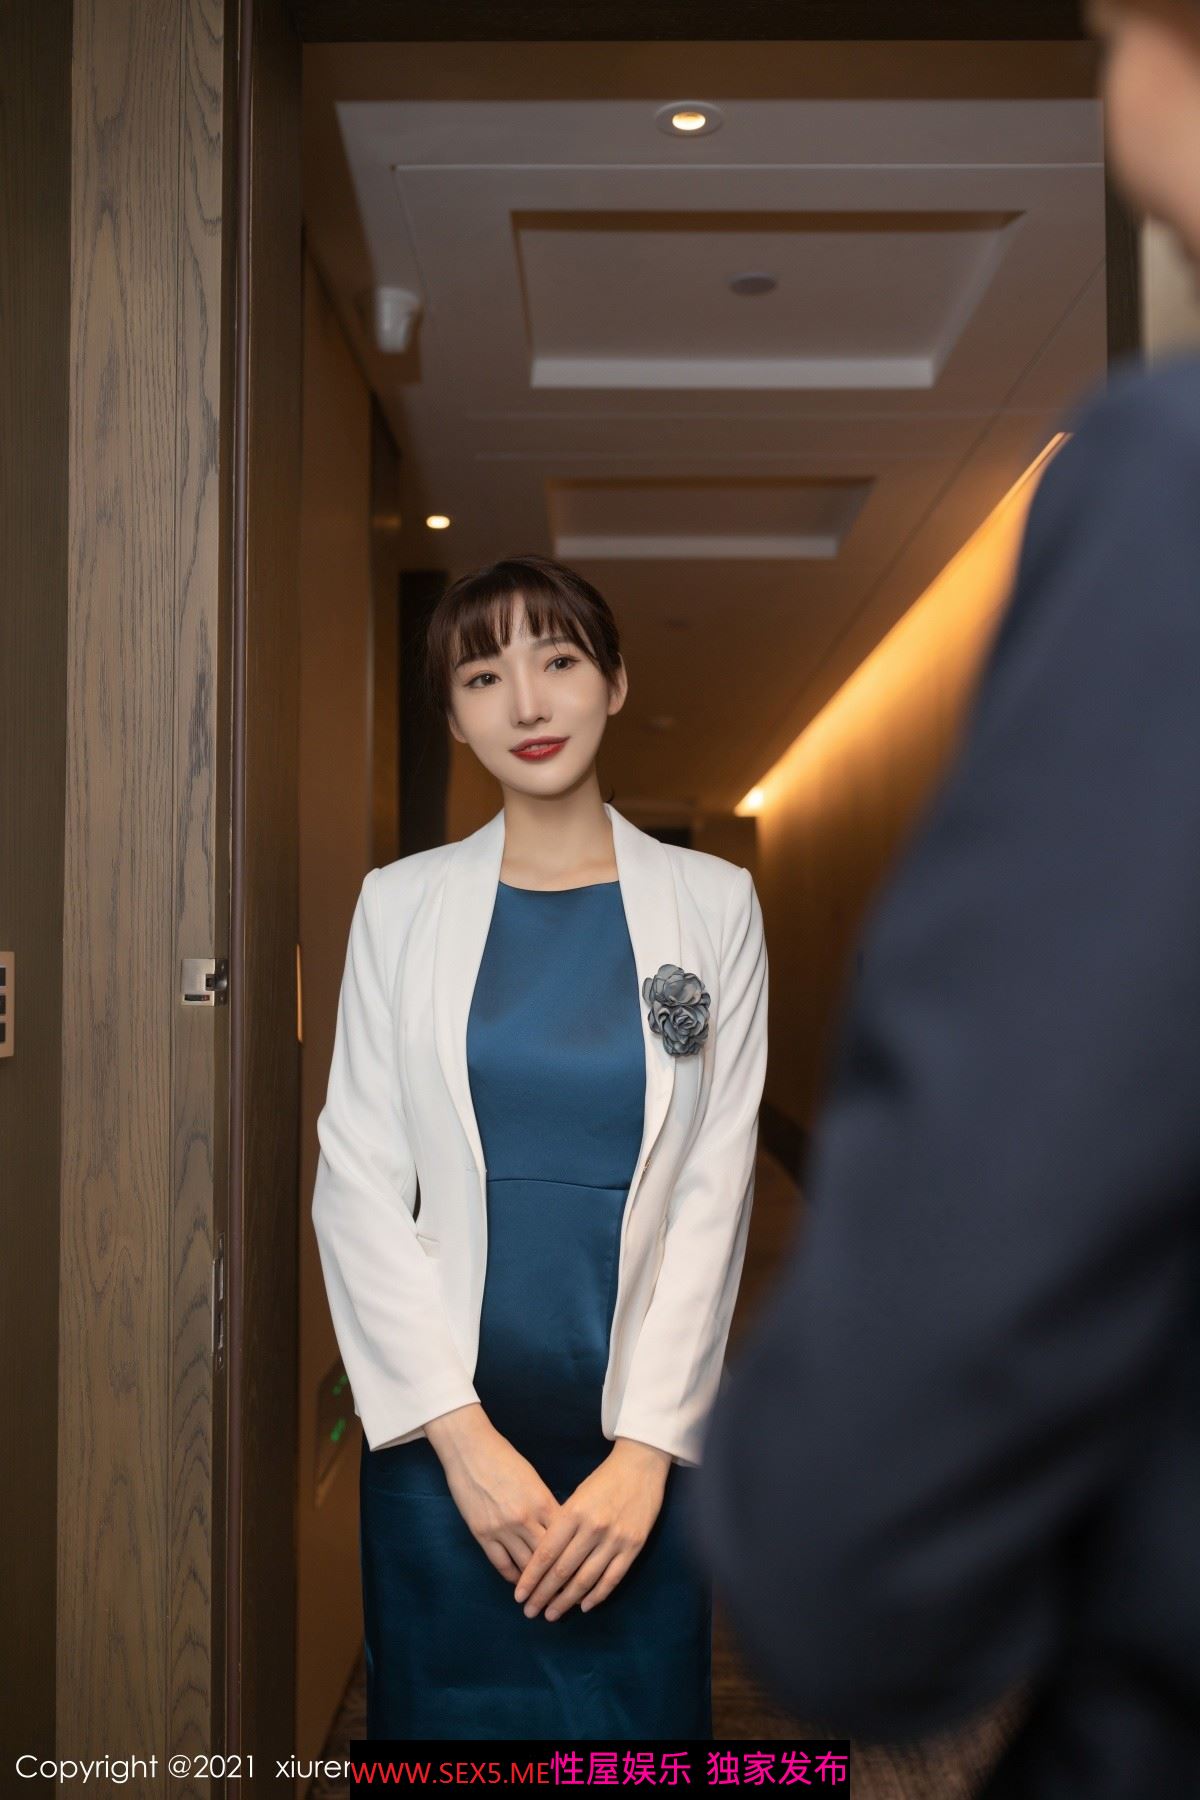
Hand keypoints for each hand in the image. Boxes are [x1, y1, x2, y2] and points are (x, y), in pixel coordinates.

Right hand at [425, 1404, 559, 1582]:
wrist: (470, 1450)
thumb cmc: (504, 1459)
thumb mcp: (533, 1479)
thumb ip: (546, 1504)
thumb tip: (559, 1528)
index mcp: (542, 1501)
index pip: (565, 1538)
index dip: (575, 1558)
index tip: (583, 1573)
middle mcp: (525, 1518)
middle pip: (548, 1557)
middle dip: (559, 1579)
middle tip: (569, 1596)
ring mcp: (502, 1528)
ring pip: (526, 1566)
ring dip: (537, 1584)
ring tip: (546, 1598)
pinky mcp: (482, 1534)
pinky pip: (501, 1564)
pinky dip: (513, 1577)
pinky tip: (521, 1584)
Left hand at [512, 1437, 669, 1620]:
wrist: (640, 1465)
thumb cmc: (603, 1479)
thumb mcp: (576, 1496)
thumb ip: (562, 1525)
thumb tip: (544, 1558)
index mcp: (573, 1513)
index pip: (546, 1553)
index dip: (531, 1578)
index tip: (519, 1595)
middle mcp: (592, 1528)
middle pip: (563, 1570)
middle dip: (544, 1594)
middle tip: (531, 1612)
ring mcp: (615, 1539)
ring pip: (586, 1579)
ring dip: (567, 1601)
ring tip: (552, 1614)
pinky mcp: (633, 1546)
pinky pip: (612, 1578)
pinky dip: (597, 1595)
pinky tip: (583, 1606)